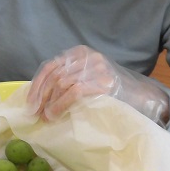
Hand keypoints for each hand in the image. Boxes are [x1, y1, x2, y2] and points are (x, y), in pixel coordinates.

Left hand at [27, 45, 169, 125]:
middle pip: (54, 75)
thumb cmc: (108, 90)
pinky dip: (60, 104)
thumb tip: (39, 97)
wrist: (139, 96)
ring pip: (62, 83)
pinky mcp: (104, 82)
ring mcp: (97, 68)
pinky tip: (55, 115)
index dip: (37, 85)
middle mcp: (87, 57)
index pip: (51, 66)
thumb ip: (66, 79)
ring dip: (50, 103)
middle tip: (35, 114)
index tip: (30, 103)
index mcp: (79, 53)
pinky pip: (74, 92)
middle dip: (42, 96)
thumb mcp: (85, 78)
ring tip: (45, 117)